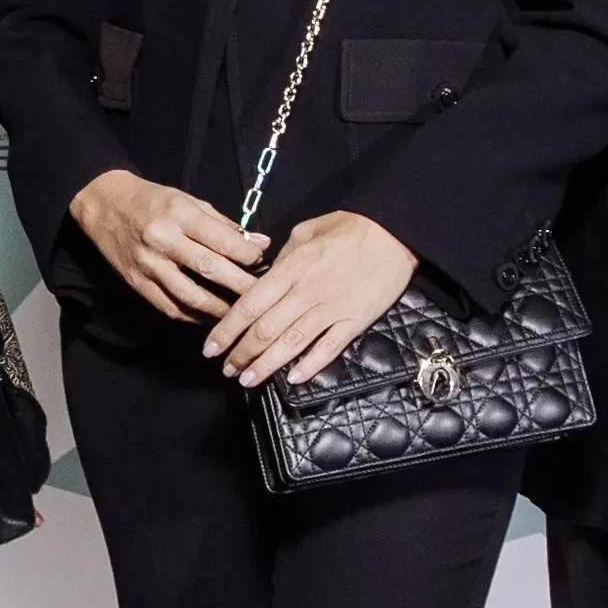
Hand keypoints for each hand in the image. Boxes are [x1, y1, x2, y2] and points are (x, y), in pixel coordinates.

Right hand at [69, 168, 267, 322]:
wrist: (105, 206)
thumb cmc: (152, 201)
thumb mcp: (189, 201)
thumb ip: (224, 225)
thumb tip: (261, 243)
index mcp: (178, 214)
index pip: (221, 240)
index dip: (247, 254)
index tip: (262, 261)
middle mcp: (163, 240)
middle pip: (210, 269)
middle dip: (241, 285)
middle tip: (263, 296)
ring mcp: (148, 265)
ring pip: (191, 296)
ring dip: (220, 308)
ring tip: (241, 313)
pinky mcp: (138, 284)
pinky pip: (171, 307)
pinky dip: (194, 316)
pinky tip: (211, 317)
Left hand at [205, 211, 416, 389]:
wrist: (396, 232)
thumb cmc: (350, 227)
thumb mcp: (307, 230)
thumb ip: (283, 257)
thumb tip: (266, 278)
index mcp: (291, 268)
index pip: (249, 305)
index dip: (226, 329)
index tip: (210, 347)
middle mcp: (306, 292)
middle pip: (265, 329)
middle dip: (241, 353)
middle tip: (226, 369)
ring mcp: (331, 308)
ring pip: (291, 343)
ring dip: (266, 365)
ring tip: (247, 380)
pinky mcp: (355, 320)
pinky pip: (329, 347)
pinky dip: (310, 365)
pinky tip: (292, 379)